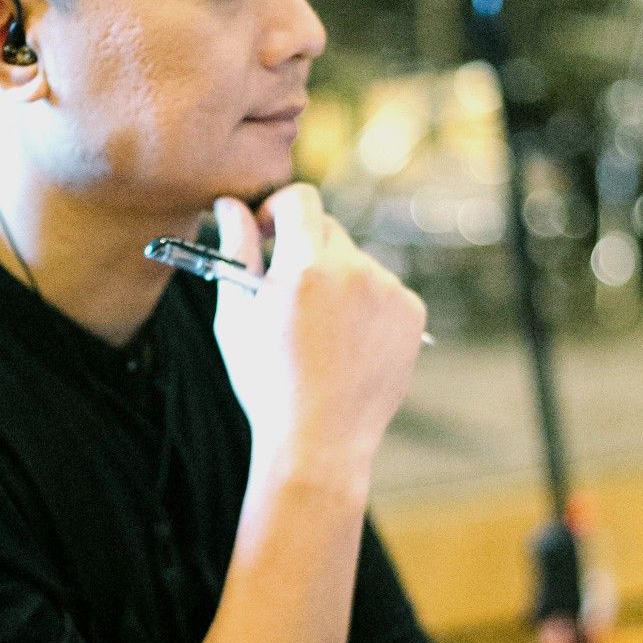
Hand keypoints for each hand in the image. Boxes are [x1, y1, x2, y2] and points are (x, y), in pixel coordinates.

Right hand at [212, 186, 426, 482]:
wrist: (319, 443)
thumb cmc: (266, 382)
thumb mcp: (236, 315)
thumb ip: (235, 251)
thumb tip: (231, 205)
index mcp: (305, 266)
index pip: (300, 198)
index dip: (277, 209)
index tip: (266, 231)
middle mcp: (354, 270)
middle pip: (328, 228)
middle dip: (304, 248)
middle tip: (286, 289)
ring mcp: (389, 291)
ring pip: (355, 261)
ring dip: (335, 278)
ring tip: (318, 331)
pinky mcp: (412, 312)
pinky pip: (382, 288)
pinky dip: (365, 304)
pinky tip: (346, 343)